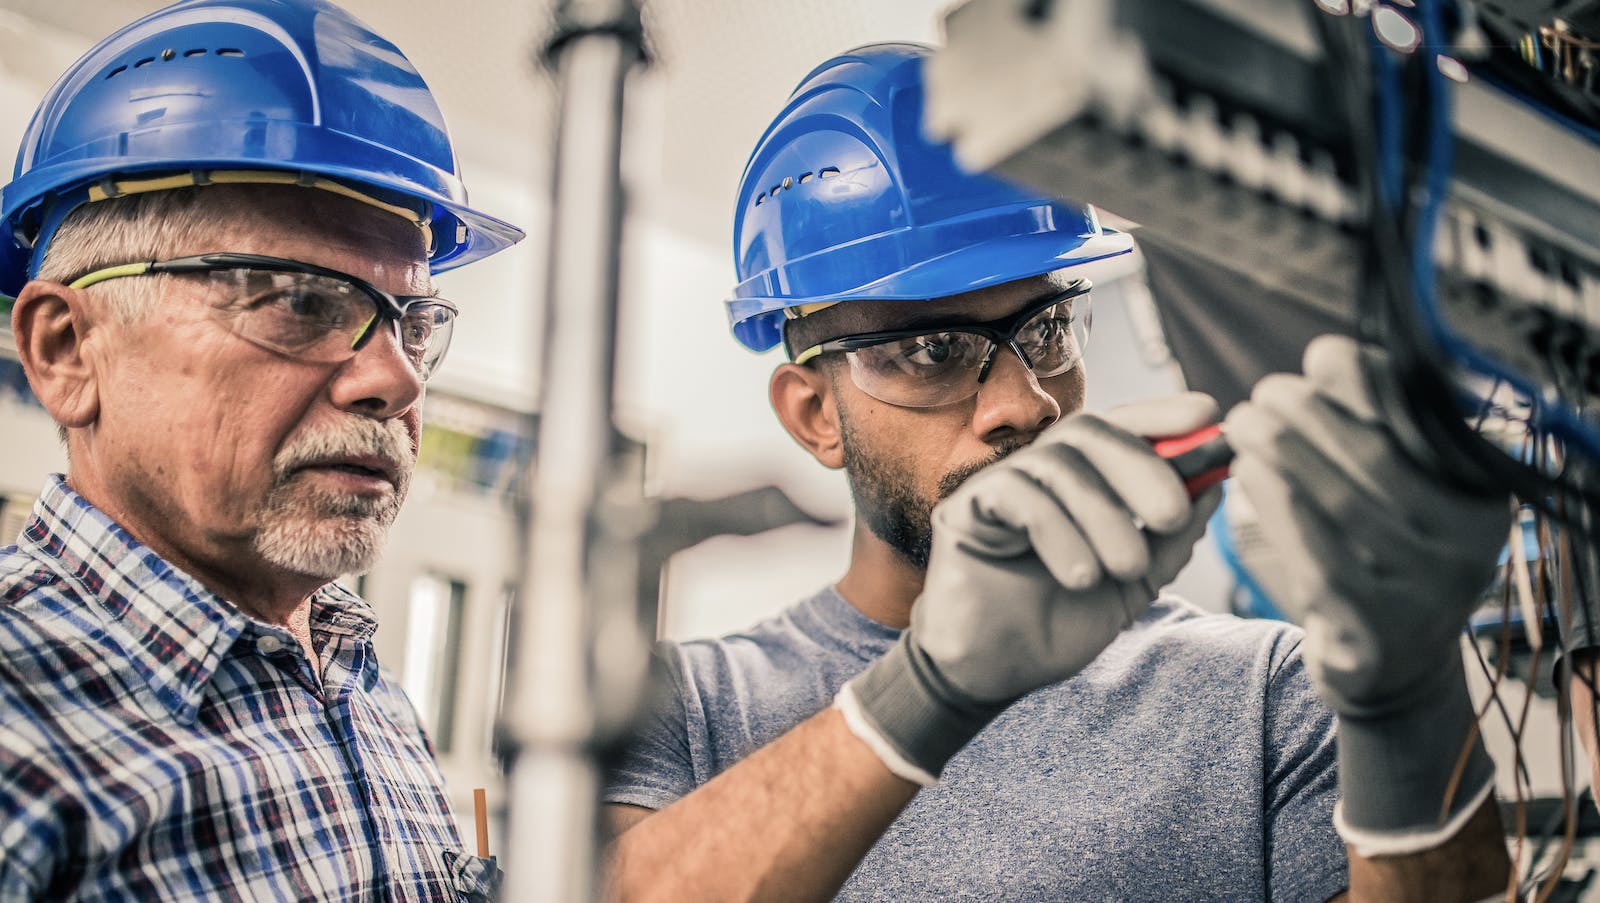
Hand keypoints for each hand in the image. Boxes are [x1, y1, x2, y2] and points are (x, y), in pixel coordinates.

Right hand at [839, 393, 1222, 781]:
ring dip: (1103, 515)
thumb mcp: (1135, 583)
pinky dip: (1057, 531)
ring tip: (1126, 568)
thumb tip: (1215, 482)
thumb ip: (1171, 538)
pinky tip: (1079, 577)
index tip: (1207, 416)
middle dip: (1141, 465)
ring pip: (1056, 464)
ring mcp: (998, 485)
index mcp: (1080, 481)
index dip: (1161, 415)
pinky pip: (1015, 494)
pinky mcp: (964, 509)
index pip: (1119, 427)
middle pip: (1089, 432)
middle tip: (1172, 514)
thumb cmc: (1058, 623)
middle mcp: (1039, 472)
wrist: (995, 673)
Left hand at [1223, 334, 1511, 851]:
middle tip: (1261, 394)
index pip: (1426, 420)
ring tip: (1242, 424)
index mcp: (1480, 493)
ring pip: (1344, 504)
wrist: (1393, 667)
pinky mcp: (1373, 630)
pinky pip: (1319, 559)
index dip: (1369, 378)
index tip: (1320, 355)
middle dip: (1308, 413)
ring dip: (1282, 453)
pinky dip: (1278, 510)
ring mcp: (1423, 590)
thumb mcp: (1400, 492)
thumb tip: (1324, 357)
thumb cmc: (1381, 555)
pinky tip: (1247, 478)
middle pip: (1378, 457)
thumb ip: (1377, 431)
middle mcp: (1466, 540)